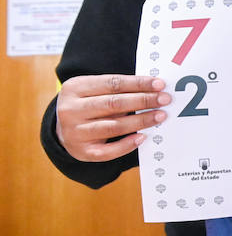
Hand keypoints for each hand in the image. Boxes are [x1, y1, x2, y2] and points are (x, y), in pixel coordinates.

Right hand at [54, 74, 170, 161]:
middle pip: (113, 103)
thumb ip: (117, 89)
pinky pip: (108, 151)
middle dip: (143, 101)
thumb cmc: (88, 105)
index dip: (138, 83)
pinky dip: (127, 144)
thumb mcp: (93, 90)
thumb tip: (154, 89)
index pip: (112, 83)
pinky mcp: (82, 151)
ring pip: (114, 126)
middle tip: (165, 100)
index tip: (160, 84)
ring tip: (160, 116)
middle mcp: (70, 110)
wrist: (63, 130)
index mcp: (75, 88)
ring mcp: (74, 132)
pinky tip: (143, 137)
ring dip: (140, 121)